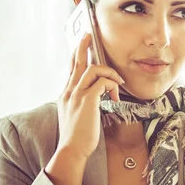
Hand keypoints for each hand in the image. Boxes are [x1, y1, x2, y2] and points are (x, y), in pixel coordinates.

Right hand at [57, 33, 123, 159]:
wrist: (71, 150)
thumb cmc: (77, 137)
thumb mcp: (77, 115)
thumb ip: (83, 103)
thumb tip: (97, 97)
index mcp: (66, 94)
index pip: (71, 70)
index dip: (76, 56)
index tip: (81, 45)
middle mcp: (69, 91)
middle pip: (76, 63)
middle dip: (82, 46)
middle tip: (88, 34)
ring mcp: (77, 95)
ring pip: (92, 70)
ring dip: (109, 73)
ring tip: (118, 83)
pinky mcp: (87, 100)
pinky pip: (102, 83)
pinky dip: (112, 85)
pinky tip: (116, 97)